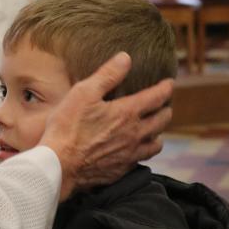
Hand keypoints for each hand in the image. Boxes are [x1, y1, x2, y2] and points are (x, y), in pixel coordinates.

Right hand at [39, 53, 173, 199]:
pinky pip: (141, 160)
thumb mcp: (84, 92)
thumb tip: (126, 58)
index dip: (166, 88)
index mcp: (127, 113)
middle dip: (166, 110)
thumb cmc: (67, 127)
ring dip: (158, 134)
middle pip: (162, 121)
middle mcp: (135, 134)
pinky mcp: (121, 170)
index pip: (157, 97)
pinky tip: (134, 150)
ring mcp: (130, 155)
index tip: (169, 83)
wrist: (59, 165)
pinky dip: (142, 152)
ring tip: (153, 129)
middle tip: (163, 105)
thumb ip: (107, 75)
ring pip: (156, 144)